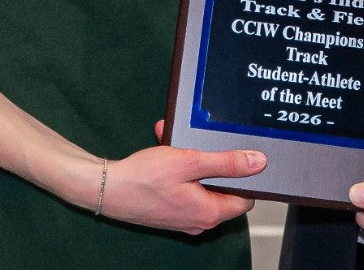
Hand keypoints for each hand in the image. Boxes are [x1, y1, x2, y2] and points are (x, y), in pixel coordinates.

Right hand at [99, 146, 262, 233]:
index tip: (237, 158)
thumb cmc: (143, 179)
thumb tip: (257, 163)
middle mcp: (198, 220)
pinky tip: (164, 149)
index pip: (245, 199)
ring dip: (191, 161)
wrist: (106, 189)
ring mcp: (183, 217)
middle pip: (221, 189)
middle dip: (211, 162)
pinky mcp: (169, 211)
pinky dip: (177, 168)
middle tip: (198, 144)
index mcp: (209, 213)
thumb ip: (226, 162)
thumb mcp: (190, 161)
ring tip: (175, 142)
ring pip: (199, 184)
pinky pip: (183, 187)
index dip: (245, 177)